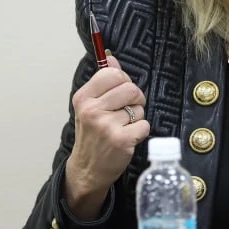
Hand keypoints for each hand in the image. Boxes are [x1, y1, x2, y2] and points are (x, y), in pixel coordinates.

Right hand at [64, 52, 150, 217]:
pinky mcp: (121, 140)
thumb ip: (103, 82)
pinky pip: (145, 125)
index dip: (124, 81)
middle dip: (136, 99)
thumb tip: (112, 58)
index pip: (112, 74)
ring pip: (140, 108)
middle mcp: (92, 110)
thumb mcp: (90, 106)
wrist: (88, 169)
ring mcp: (107, 126)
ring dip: (137, 117)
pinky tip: (128, 138)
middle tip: (127, 111)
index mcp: (83, 98)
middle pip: (131, 88)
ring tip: (123, 127)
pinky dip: (141, 132)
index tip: (120, 92)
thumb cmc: (91, 135)